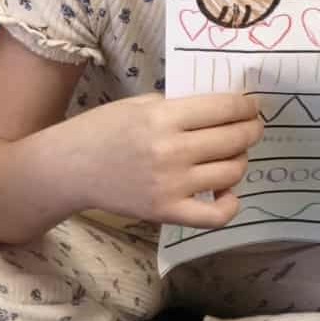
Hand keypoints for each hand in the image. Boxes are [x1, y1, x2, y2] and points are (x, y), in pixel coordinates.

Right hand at [64, 92, 262, 226]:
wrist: (68, 168)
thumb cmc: (101, 130)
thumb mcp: (138, 105)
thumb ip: (178, 107)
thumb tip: (221, 111)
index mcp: (163, 117)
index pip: (225, 108)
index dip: (246, 106)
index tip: (251, 106)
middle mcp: (171, 151)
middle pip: (235, 139)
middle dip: (251, 130)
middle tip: (251, 128)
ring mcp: (170, 185)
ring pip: (232, 172)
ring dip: (240, 160)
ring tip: (231, 156)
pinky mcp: (166, 211)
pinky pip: (216, 215)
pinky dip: (231, 204)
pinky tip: (227, 192)